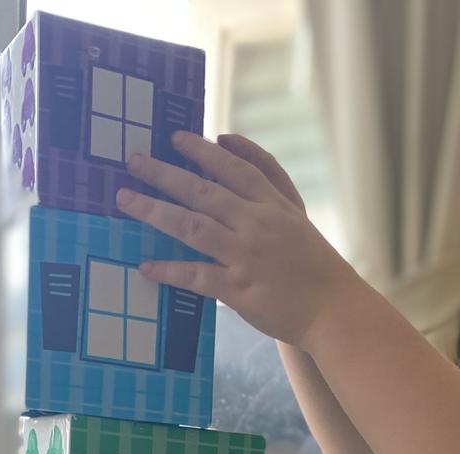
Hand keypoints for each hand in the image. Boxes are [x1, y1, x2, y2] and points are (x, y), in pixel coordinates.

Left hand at [118, 130, 363, 348]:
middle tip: (134, 160)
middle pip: (204, 191)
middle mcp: (257, 225)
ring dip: (155, 211)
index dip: (203, 151)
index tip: (176, 137)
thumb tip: (229, 143)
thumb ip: (268, 178)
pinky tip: (146, 265)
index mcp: (273, 205)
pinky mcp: (240, 290)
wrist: (334, 310)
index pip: (234, 169)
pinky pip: (197, 276)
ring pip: (193, 226)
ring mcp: (247, 256)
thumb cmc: (315, 264)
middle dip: (165, 173)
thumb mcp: (297, 213)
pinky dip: (170, 269)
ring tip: (125, 199)